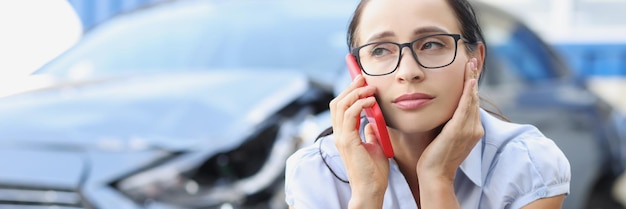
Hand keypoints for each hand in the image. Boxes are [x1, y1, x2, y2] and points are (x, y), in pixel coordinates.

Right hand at [329, 75, 389, 202]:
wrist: (371, 189)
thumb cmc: (374, 172)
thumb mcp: (374, 146)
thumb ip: (370, 133)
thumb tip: (372, 122)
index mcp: (344, 135)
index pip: (341, 107)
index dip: (348, 92)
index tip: (360, 81)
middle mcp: (339, 134)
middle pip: (337, 102)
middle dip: (350, 87)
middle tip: (363, 78)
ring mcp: (341, 137)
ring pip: (340, 105)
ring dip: (355, 93)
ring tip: (370, 88)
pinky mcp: (347, 141)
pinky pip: (350, 115)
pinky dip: (359, 104)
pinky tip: (371, 101)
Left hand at [416, 58, 483, 181]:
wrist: (435, 175)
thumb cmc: (435, 157)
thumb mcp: (445, 136)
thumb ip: (448, 122)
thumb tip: (443, 109)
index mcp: (472, 129)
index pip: (472, 102)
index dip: (472, 85)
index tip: (470, 69)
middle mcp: (474, 128)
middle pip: (474, 98)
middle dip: (473, 77)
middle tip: (472, 59)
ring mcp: (469, 130)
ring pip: (471, 100)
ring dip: (471, 80)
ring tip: (470, 63)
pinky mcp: (459, 131)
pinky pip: (465, 108)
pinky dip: (468, 94)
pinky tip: (469, 81)